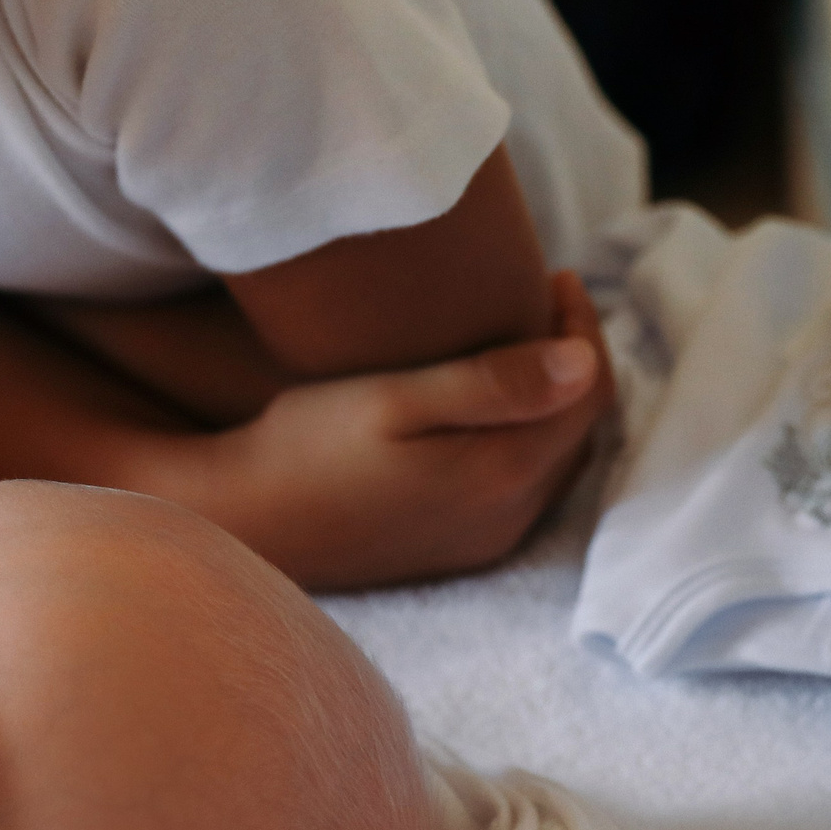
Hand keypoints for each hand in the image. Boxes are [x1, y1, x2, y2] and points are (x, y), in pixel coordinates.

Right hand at [188, 270, 615, 589]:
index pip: (587, 393)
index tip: (554, 278)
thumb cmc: (306, 445)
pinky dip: (525, 442)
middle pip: (579, 430)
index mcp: (501, 473)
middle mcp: (506, 517)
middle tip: (542, 305)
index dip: (583, 329)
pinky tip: (487, 413)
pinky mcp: (455, 551)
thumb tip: (583, 362)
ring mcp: (482, 540)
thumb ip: (491, 382)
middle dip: (573, 364)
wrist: (242, 516)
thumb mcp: (392, 399)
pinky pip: (522, 490)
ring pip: (554, 462)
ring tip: (521, 349)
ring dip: (550, 405)